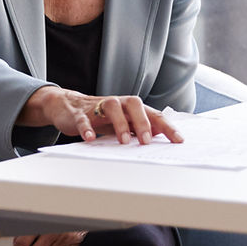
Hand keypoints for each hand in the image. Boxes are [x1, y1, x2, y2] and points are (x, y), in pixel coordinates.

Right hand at [18, 86, 183, 145]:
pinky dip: (86, 127)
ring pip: (111, 107)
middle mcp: (117, 104)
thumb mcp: (123, 123)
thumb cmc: (100, 116)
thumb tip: (162, 138)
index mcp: (130, 108)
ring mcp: (97, 107)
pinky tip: (89, 139)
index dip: (167, 126)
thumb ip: (140, 128)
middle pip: (134, 104)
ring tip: (124, 141)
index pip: (153, 114)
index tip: (178, 140)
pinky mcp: (79, 113)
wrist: (67, 105)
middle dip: (143, 122)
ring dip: (119, 124)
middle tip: (147, 141)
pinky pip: (83, 118)